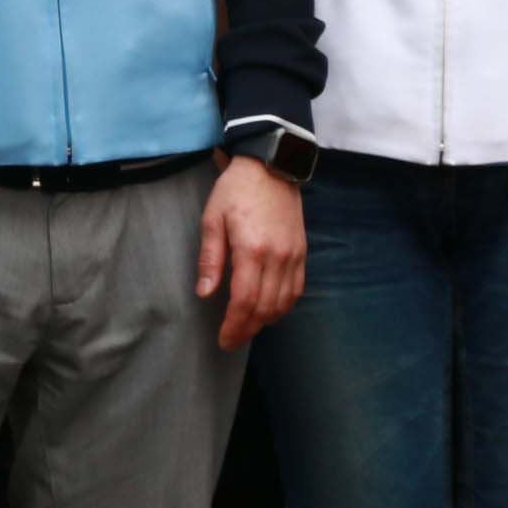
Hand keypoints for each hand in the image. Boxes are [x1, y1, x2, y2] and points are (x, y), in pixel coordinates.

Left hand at [197, 152, 306, 348]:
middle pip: (265, 307)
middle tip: (232, 340)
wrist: (270, 168)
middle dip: (248, 329)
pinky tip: (269, 310)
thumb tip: (205, 293)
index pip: (245, 300)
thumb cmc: (234, 191)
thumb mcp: (212, 219)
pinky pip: (296, 290)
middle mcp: (277, 257)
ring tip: (246, 328)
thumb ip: (210, 258)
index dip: (234, 325)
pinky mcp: (302, 253)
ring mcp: (294, 256)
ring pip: (284, 302)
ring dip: (265, 320)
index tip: (223, 340)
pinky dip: (283, 306)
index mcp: (251, 250)